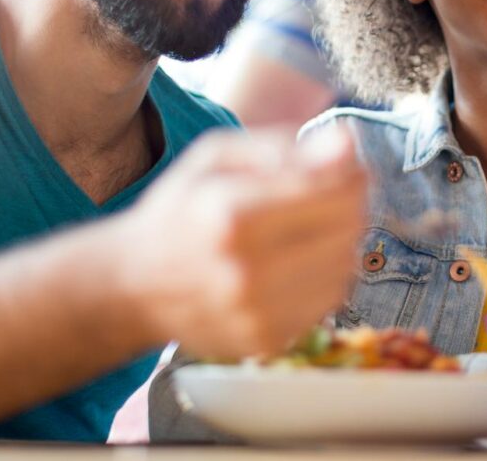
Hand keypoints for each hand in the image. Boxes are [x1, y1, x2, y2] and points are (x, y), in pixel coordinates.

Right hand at [121, 125, 367, 358]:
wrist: (135, 286)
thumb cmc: (180, 210)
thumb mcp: (217, 157)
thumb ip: (284, 147)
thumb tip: (347, 144)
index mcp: (231, 214)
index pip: (331, 192)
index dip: (352, 175)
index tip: (349, 168)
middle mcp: (246, 270)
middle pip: (346, 229)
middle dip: (351, 205)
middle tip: (333, 195)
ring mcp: (257, 313)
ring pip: (344, 267)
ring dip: (342, 241)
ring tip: (310, 228)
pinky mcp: (267, 342)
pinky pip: (328, 301)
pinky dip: (326, 276)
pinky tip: (298, 262)